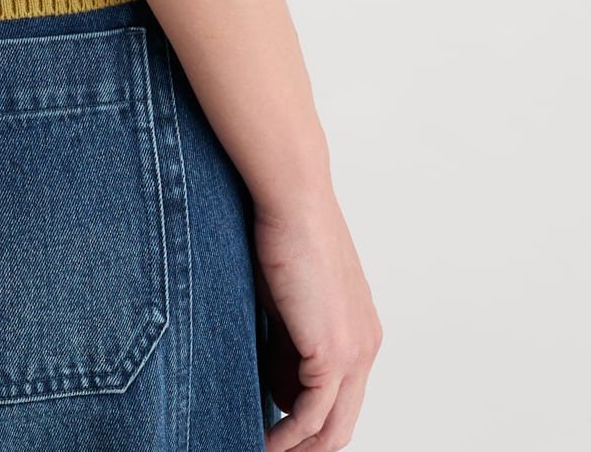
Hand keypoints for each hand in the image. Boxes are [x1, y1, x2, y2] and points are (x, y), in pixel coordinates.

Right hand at [252, 187, 382, 447]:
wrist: (293, 198)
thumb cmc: (283, 232)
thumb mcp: (287, 300)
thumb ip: (287, 344)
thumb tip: (276, 386)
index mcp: (360, 331)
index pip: (339, 396)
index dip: (307, 419)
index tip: (273, 424)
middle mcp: (365, 346)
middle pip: (341, 423)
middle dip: (306, 444)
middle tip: (268, 446)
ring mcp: (354, 352)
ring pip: (330, 427)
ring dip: (295, 445)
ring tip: (259, 445)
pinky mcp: (332, 353)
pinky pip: (311, 415)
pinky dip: (286, 435)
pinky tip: (262, 438)